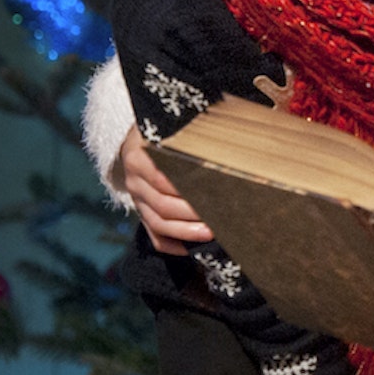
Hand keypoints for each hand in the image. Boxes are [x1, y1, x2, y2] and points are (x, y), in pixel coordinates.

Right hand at [119, 124, 211, 253]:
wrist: (139, 139)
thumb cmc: (168, 131)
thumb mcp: (176, 126)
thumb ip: (200, 131)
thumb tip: (238, 136)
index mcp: (140, 156)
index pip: (162, 178)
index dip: (186, 187)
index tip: (214, 190)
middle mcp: (135, 181)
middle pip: (162, 204)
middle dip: (192, 213)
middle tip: (219, 216)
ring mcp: (137, 200)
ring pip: (159, 223)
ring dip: (186, 231)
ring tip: (211, 233)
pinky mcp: (143, 214)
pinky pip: (155, 237)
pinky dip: (174, 245)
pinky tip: (193, 247)